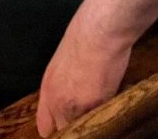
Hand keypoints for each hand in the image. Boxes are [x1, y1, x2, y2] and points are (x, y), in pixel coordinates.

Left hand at [35, 14, 131, 136]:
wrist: (101, 29)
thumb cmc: (86, 33)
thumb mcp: (65, 59)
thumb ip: (65, 81)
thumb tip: (74, 91)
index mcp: (48, 88)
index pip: (45, 127)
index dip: (59, 127)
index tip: (69, 124)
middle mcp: (57, 102)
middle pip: (64, 130)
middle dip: (76, 124)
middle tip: (88, 112)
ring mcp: (75, 108)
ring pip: (84, 128)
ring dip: (92, 120)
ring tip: (102, 102)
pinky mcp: (95, 107)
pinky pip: (101, 119)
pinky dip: (107, 112)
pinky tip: (112, 95)